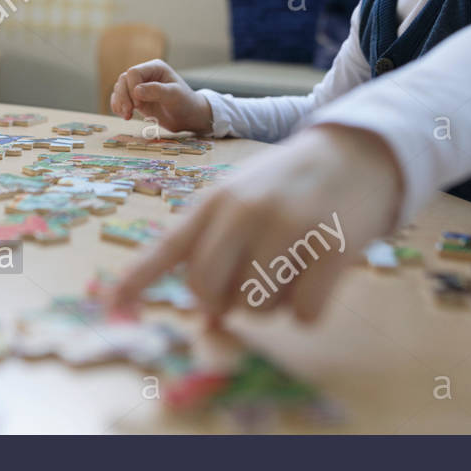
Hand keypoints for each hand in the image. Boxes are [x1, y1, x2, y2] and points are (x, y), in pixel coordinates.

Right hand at [109, 59, 212, 134]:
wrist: (188, 117)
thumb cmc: (185, 103)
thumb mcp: (174, 95)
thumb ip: (156, 91)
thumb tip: (136, 91)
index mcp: (155, 68)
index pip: (134, 72)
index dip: (132, 87)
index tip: (139, 104)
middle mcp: (145, 75)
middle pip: (124, 80)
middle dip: (123, 96)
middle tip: (129, 112)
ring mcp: (139, 87)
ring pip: (119, 89)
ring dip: (120, 102)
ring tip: (126, 115)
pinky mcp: (136, 99)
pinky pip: (119, 99)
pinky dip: (117, 106)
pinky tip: (123, 115)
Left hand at [110, 124, 403, 324]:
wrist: (357, 153)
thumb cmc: (290, 185)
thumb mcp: (243, 198)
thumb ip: (216, 247)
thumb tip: (206, 317)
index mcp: (217, 200)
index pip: (169, 246)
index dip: (138, 279)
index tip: (113, 305)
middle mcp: (246, 211)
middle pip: (207, 291)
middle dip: (222, 303)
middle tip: (246, 286)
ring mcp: (289, 228)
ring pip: (256, 307)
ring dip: (271, 304)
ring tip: (290, 267)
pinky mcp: (331, 248)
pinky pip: (303, 314)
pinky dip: (309, 308)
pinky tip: (319, 275)